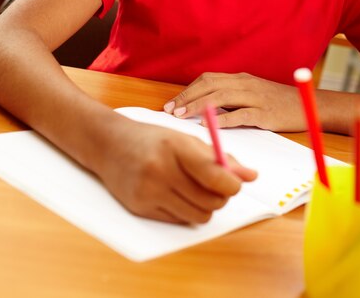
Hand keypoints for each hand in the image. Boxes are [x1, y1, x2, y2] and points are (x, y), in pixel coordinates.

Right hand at [97, 116, 256, 223]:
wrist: (108, 144)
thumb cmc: (153, 139)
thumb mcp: (185, 139)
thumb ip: (218, 158)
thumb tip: (251, 176)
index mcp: (175, 146)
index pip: (214, 175)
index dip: (232, 184)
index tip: (236, 183)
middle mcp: (160, 170)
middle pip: (210, 200)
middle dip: (220, 196)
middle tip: (216, 185)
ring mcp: (148, 191)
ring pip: (198, 215)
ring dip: (205, 206)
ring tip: (195, 189)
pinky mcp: (140, 208)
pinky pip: (179, 220)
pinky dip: (185, 211)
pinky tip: (175, 194)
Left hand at [163, 72, 306, 131]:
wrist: (311, 105)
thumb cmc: (279, 103)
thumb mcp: (253, 95)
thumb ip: (233, 98)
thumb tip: (206, 109)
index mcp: (241, 79)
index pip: (208, 80)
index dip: (188, 90)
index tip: (172, 103)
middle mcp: (245, 84)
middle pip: (209, 85)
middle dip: (187, 97)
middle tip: (170, 110)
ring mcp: (255, 97)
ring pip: (220, 97)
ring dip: (197, 106)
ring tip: (181, 116)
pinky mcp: (265, 112)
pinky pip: (240, 114)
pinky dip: (222, 118)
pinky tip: (208, 124)